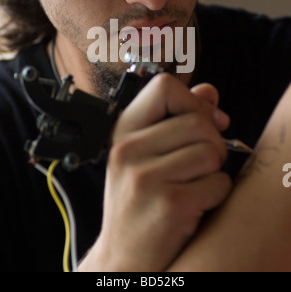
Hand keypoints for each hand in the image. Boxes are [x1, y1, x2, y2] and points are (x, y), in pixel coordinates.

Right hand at [80, 74, 231, 271]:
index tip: (204, 120)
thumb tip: (208, 92)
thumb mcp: (147, 155)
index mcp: (123, 131)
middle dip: (213, 143)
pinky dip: (216, 194)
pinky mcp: (169, 204)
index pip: (164, 87)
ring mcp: (145, 177)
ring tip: (193, 184)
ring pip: (212, 152)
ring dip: (214, 171)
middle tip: (201, 164)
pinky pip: (218, 183)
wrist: (124, 255)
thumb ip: (177, 118)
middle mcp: (129, 150)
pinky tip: (195, 204)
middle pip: (199, 122)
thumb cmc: (139, 202)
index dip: (193, 101)